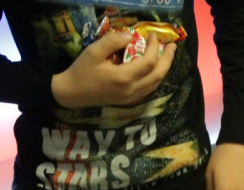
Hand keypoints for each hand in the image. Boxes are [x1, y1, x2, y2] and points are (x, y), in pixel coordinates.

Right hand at [51, 32, 175, 108]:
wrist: (71, 93)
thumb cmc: (81, 71)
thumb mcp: (93, 51)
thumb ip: (112, 41)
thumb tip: (130, 35)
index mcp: (124, 78)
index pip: (149, 61)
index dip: (155, 47)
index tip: (153, 35)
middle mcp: (132, 90)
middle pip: (158, 75)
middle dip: (168, 59)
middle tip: (172, 46)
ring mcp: (131, 97)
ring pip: (155, 84)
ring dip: (164, 69)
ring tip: (167, 56)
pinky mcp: (128, 101)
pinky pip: (149, 89)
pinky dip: (155, 78)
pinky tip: (155, 69)